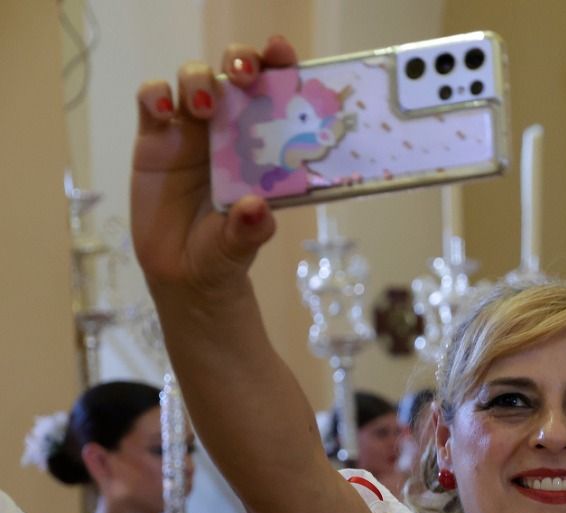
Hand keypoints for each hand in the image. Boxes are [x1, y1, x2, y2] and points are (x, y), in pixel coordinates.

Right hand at [131, 38, 297, 298]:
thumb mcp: (241, 245)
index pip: (275, 94)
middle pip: (233, 72)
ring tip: (206, 108)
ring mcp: (190, 130)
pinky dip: (156, 94)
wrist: (184, 273)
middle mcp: (230, 129)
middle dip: (240, 59)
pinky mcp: (154, 138)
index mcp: (262, 144)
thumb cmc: (224, 251)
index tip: (283, 55)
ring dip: (199, 79)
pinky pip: (151, 98)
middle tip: (244, 73)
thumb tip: (256, 210)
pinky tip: (164, 110)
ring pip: (194, 78)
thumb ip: (251, 230)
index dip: (278, 66)